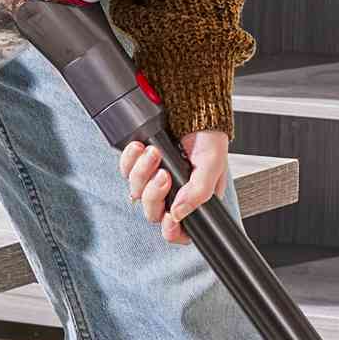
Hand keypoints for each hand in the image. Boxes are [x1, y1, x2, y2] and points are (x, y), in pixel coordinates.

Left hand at [121, 128, 229, 243]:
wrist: (192, 108)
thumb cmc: (209, 136)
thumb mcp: (212, 164)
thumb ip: (199, 192)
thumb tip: (178, 213)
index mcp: (194, 199)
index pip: (180, 230)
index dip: (172, 230)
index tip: (169, 218)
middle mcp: (172, 193)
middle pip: (153, 212)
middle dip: (155, 194)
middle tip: (164, 174)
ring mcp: (153, 179)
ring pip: (136, 191)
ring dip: (143, 172)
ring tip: (155, 153)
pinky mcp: (139, 163)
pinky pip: (126, 169)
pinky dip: (130, 159)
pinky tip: (141, 147)